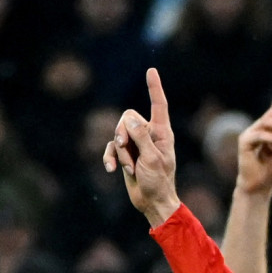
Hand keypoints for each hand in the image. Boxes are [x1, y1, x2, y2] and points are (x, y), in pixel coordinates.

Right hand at [103, 68, 180, 225]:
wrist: (152, 202)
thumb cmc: (158, 182)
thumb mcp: (152, 159)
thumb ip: (141, 137)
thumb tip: (130, 119)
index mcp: (162, 133)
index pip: (158, 105)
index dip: (154, 88)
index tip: (151, 70)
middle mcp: (149, 135)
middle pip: (128, 117)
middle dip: (122, 132)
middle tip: (125, 149)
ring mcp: (136, 144)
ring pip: (117, 133)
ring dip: (120, 152)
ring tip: (130, 168)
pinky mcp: (125, 154)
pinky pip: (110, 148)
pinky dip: (110, 158)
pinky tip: (112, 170)